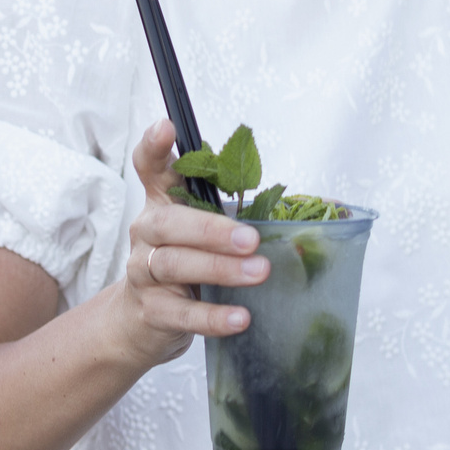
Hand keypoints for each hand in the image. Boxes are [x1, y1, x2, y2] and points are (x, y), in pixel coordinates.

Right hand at [109, 119, 264, 371]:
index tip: (166, 127)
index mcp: (162, 204)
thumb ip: (232, 212)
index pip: (151, 169)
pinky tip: (240, 318)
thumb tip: (308, 205)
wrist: (141, 322)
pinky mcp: (151, 311)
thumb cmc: (184, 264)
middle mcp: (147, 232)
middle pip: (169, 223)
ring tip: (259, 272)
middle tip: (251, 238)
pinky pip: (181, 313)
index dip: (154, 147)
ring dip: (220, 269)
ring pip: (175, 264)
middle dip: (211, 229)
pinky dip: (212, 316)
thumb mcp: (200, 231)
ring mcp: (144, 272)